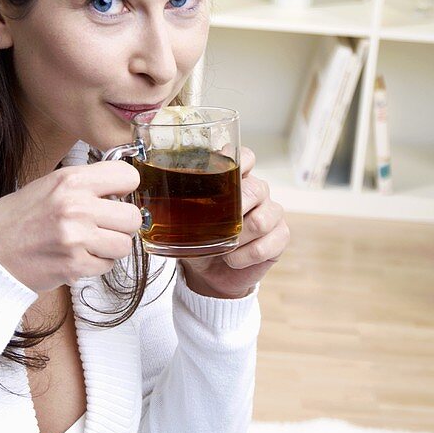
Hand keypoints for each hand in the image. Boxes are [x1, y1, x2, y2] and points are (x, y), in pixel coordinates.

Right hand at [0, 161, 142, 293]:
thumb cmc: (12, 221)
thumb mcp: (46, 186)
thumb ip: (83, 185)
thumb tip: (118, 190)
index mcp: (70, 180)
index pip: (128, 176)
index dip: (124, 189)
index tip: (115, 196)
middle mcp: (77, 206)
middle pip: (133, 217)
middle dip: (120, 225)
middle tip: (102, 227)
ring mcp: (77, 238)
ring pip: (124, 245)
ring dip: (110, 247)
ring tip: (87, 244)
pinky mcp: (75, 266)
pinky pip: (107, 266)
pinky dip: (96, 265)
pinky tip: (75, 258)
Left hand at [180, 147, 288, 298]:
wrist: (210, 274)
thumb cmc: (198, 241)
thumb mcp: (183, 221)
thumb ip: (177, 207)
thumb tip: (152, 201)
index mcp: (236, 180)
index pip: (246, 157)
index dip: (239, 161)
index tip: (227, 169)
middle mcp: (258, 192)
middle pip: (255, 189)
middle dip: (235, 209)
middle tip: (217, 225)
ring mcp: (272, 213)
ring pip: (261, 220)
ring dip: (237, 239)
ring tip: (223, 248)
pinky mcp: (280, 237)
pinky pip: (266, 245)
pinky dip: (244, 257)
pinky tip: (233, 259)